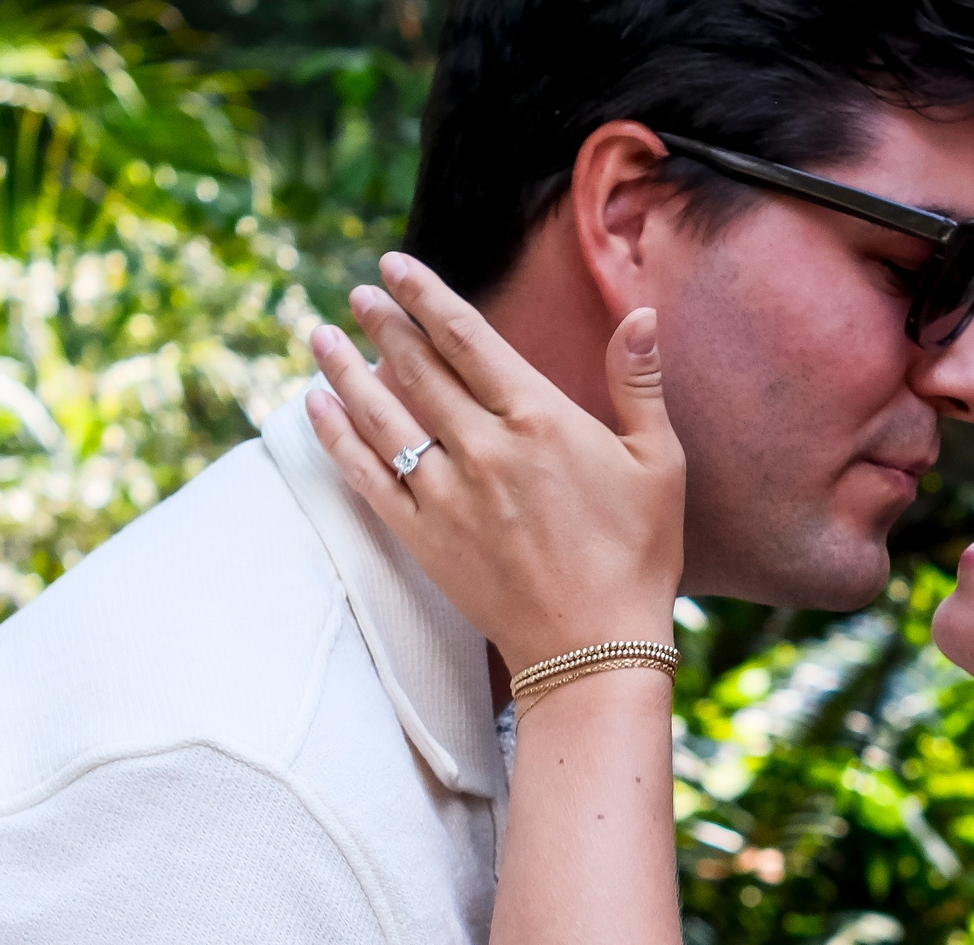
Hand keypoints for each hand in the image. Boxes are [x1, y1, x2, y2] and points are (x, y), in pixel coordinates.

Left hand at [303, 253, 683, 675]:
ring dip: (345, 369)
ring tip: (320, 335)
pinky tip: (315, 407)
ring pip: (382, 415)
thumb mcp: (659, 463)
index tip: (394, 267)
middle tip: (358, 294)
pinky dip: (336, 437)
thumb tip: (641, 313)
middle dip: (382, 323)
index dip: (427, 296)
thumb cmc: (638, 554)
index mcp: (540, 420)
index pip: (468, 339)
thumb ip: (639, 384)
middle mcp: (485, 449)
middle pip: (418, 368)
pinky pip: (367, 476)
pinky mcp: (425, 538)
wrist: (595, 648)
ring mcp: (447, 495)